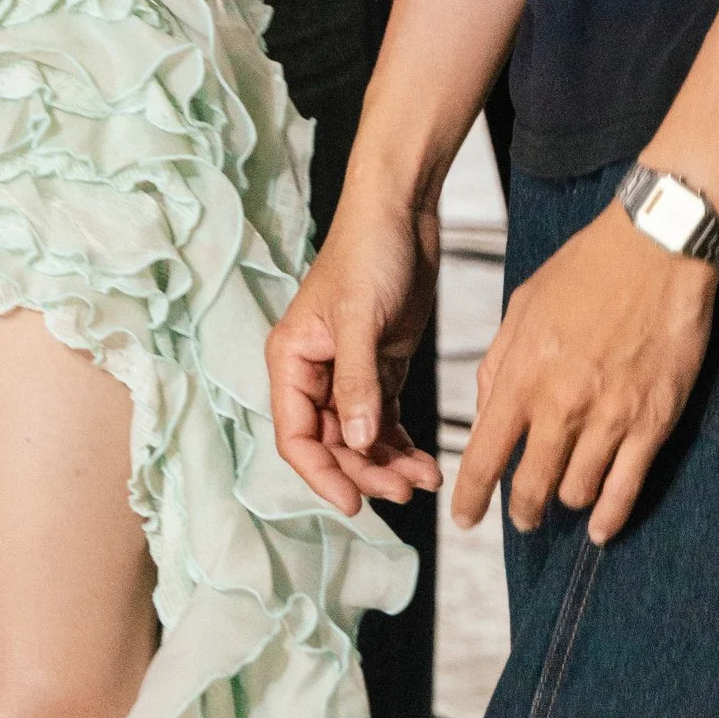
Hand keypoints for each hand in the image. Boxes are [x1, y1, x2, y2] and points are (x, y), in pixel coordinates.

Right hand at [265, 185, 443, 514]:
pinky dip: (402, 444)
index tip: (354, 505)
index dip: (322, 475)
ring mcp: (347, 371)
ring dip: (388, 464)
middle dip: (365, 472)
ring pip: (360, 439)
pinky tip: (426, 461)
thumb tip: (357, 443)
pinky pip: (384, 421)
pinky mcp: (379, 365)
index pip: (296, 435)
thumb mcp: (360, 319)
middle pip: (330, 444)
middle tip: (406, 491)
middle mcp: (313, 371)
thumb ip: (356, 383)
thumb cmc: (369, 253)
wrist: (401, 212)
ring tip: (426, 478)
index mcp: (292, 359)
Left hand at [455, 203, 717, 544]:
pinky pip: (627, 487)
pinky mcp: (653, 423)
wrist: (654, 251)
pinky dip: (611, 516)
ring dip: (566, 503)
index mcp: (522, 376)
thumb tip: (486, 413)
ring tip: (563, 500)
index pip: (486, 456)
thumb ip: (499, 365)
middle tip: (521, 519)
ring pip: (577, 491)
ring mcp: (610, 418)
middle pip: (532, 486)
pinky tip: (600, 530)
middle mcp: (561, 406)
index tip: (464, 520)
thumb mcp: (521, 308)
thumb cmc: (583, 272)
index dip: (472, 497)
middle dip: (522, 511)